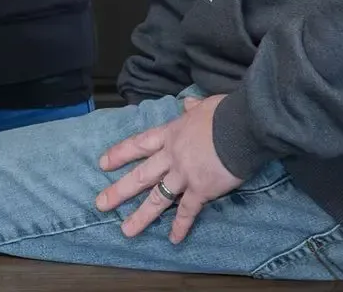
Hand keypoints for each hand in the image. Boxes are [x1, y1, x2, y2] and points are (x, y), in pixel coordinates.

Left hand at [96, 94, 242, 242]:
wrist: (240, 126)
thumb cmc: (223, 113)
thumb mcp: (203, 106)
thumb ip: (192, 108)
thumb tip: (188, 103)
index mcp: (170, 134)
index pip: (139, 145)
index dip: (120, 154)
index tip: (103, 164)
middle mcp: (171, 157)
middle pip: (140, 176)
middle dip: (119, 191)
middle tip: (101, 204)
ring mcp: (184, 175)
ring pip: (157, 198)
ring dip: (141, 216)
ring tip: (126, 230)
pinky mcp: (201, 190)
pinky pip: (188, 211)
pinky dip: (180, 226)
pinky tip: (173, 239)